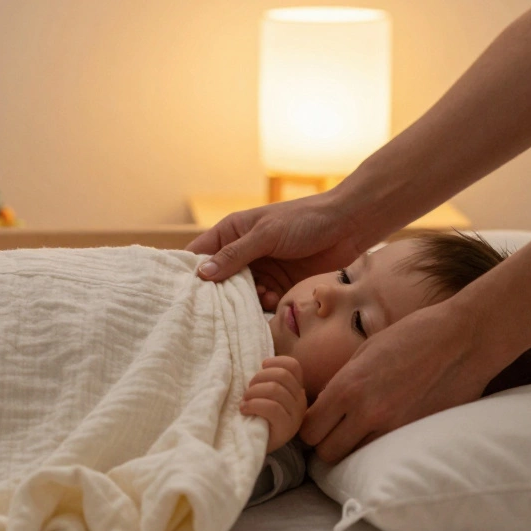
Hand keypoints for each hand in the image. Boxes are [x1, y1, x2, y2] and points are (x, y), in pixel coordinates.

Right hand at [186, 192, 364, 310]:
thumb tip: (202, 274)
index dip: (190, 272)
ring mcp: (262, 269)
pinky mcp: (280, 284)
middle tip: (213, 311)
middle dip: (217, 295)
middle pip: (218, 280)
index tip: (181, 294)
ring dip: (243, 302)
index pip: (200, 253)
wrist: (349, 225)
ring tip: (254, 300)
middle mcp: (242, 252)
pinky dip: (263, 305)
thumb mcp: (266, 234)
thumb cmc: (305, 219)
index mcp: (232, 232)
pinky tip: (272, 301)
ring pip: (240, 294)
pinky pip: (262, 301)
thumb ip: (235, 255)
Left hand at [240, 356, 305, 452]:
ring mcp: (296, 416)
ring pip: (276, 390)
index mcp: (296, 390)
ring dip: (254, 392)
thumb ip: (266, 380)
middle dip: (259, 378)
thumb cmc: (256, 417)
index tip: (260, 367)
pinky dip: (254, 404)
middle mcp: (300, 401)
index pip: (293, 366)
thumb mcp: (264, 395)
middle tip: (248, 390)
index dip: (275, 362)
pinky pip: (272, 407)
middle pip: (282, 375)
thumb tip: (261, 363)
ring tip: (244, 401)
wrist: (253, 447)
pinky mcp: (287, 428)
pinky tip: (245, 409)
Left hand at [299, 301, 503, 462]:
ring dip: (354, 449)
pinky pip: (386, 455)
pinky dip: (381, 450)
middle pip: (326, 453)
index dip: (309, 427)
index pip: (308, 430)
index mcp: (348, 386)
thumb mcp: (365, 351)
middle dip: (326, 443)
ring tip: (363, 432)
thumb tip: (324, 406)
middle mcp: (367, 412)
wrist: (464, 339)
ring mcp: (394, 428)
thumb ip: (341, 382)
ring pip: (355, 460)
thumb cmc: (414, 335)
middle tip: (337, 430)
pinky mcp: (418, 436)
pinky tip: (387, 431)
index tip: (318, 420)